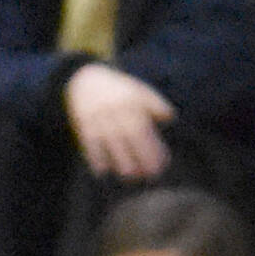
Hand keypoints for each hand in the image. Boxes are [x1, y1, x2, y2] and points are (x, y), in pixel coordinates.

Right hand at [64, 64, 173, 180]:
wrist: (84, 79)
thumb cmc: (118, 91)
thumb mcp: (136, 90)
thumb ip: (154, 103)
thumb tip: (170, 116)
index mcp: (130, 101)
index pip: (145, 127)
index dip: (154, 147)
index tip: (163, 164)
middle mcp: (115, 108)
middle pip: (130, 134)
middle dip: (142, 156)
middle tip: (151, 175)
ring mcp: (99, 116)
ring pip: (110, 140)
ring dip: (120, 160)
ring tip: (130, 176)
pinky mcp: (84, 123)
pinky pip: (89, 141)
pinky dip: (94, 157)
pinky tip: (102, 172)